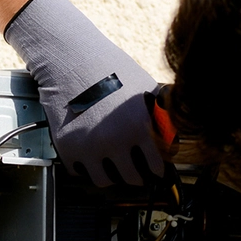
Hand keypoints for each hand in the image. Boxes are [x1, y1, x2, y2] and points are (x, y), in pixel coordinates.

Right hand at [4, 0, 166, 187]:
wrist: (70, 58)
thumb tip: (172, 140)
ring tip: (112, 162)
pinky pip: (80, 172)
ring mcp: (90, 146)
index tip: (155, 169)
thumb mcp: (146, 88)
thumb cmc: (110, 68)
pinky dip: (86, 166)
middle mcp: (117, 140)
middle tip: (134, 168)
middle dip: (136, 174)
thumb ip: (160, 116)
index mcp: (142, 125)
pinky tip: (90, 152)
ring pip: (105, 182)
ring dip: (111, 174)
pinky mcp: (68, 148)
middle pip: (134, 179)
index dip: (158, 168)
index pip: (158, 166)